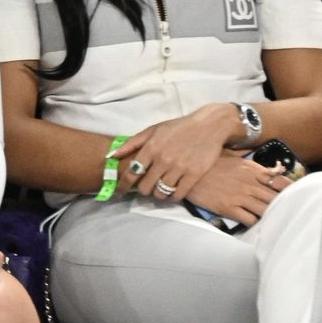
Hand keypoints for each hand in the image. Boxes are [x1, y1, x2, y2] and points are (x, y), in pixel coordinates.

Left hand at [114, 105, 235, 200]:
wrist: (209, 126)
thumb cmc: (179, 128)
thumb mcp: (154, 130)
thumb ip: (132, 143)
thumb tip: (112, 155)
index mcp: (151, 147)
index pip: (131, 173)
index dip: (124, 184)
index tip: (122, 190)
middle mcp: (163, 159)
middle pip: (145, 187)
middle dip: (143, 189)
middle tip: (146, 187)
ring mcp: (179, 168)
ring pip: (160, 193)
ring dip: (158, 194)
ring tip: (160, 189)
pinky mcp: (194, 175)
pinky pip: (178, 194)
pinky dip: (173, 196)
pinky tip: (173, 191)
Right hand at [186, 153, 291, 226]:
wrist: (187, 174)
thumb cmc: (207, 163)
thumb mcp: (226, 153)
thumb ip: (241, 152)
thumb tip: (249, 149)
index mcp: (250, 168)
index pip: (278, 179)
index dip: (290, 188)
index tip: (296, 192)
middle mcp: (249, 183)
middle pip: (274, 197)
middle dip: (284, 204)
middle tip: (291, 210)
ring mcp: (240, 196)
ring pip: (265, 209)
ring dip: (271, 215)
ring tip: (277, 220)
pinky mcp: (230, 208)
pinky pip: (250, 219)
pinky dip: (256, 223)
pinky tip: (258, 224)